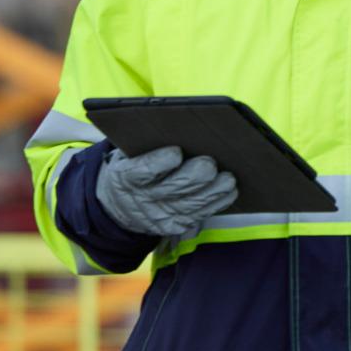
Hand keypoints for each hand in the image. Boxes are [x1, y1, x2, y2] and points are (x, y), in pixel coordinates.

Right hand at [95, 146, 237, 240]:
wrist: (122, 203)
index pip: (142, 171)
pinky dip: (216, 203)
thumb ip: (147, 142)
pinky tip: (229, 191)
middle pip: (173, 188)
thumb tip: (181, 124)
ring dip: (213, 191)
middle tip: (210, 164)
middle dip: (194, 176)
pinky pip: (199, 216)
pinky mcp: (174, 226)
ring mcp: (159, 215)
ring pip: (191, 204)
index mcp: (126, 175)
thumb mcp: (129, 153)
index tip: (176, 152)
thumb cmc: (134, 166)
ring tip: (229, 178)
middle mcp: (142, 198)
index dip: (159, 163)